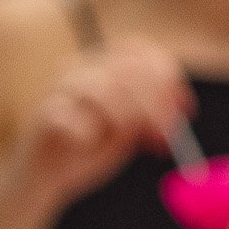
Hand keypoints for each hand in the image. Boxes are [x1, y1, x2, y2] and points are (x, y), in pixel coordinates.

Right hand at [0, 39, 191, 221]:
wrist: (43, 179)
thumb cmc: (87, 151)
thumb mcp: (128, 131)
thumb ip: (151, 114)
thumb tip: (183, 102)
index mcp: (99, 67)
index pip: (137, 49)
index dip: (166, 75)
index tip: (184, 108)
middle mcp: (77, 70)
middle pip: (127, 70)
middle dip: (156, 104)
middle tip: (165, 135)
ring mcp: (58, 91)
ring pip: (103, 90)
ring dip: (129, 118)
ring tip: (139, 143)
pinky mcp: (43, 116)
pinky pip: (74, 117)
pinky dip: (90, 133)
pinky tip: (92, 145)